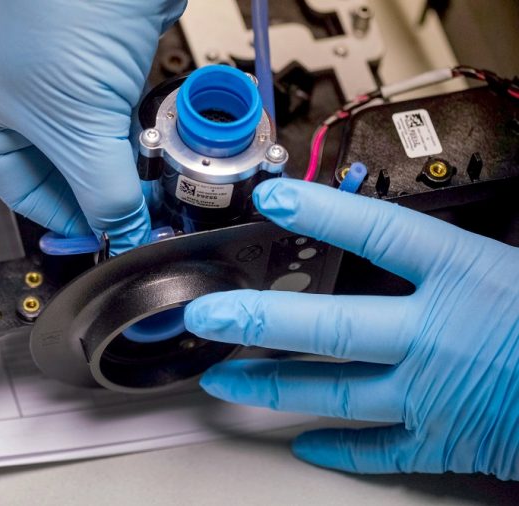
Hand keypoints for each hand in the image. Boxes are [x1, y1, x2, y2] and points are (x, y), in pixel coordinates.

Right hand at [0, 0, 186, 253]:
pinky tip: (143, 159)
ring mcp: (58, 82)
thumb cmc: (69, 17)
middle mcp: (16, 98)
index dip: (58, 218)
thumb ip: (102, 192)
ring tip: (137, 194)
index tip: (96, 237)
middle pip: (54, 171)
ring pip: (85, 149)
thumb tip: (123, 232)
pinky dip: (127, 145)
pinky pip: (110, 124)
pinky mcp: (97, 70)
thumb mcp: (80, 129)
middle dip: (90, 197)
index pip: (16, 188)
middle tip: (123, 221)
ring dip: (112, 172)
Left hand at [185, 178, 518, 479]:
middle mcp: (438, 336)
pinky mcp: (444, 440)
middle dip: (259, 319)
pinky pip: (380, 451)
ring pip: (336, 392)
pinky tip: (302, 443)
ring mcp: (434, 394)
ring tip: (225, 380)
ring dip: (273, 385)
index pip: (378, 231)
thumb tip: (426, 228)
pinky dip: (339, 449)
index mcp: (469, 277)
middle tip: (208, 314)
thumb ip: (472, 245)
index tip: (272, 197)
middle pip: (331, 325)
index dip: (320, 211)